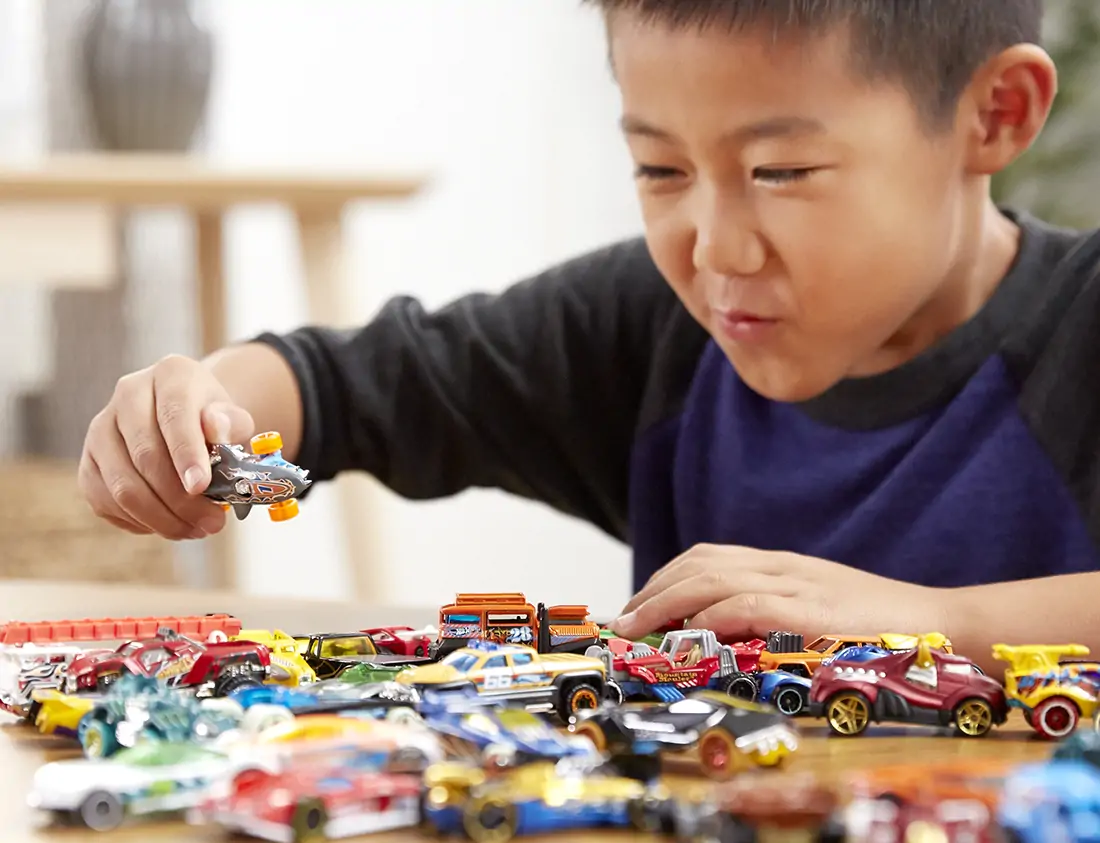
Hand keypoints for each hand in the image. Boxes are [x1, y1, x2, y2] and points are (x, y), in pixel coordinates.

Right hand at [78, 354, 254, 539]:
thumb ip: (230, 423)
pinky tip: (169, 524)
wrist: (188, 420)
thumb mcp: (233, 417)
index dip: (187, 453)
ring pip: (122, 486)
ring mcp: (101, 430)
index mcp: (170, 375)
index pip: (174, 415)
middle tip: (212, 523)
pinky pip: (106, 503)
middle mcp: (127, 395)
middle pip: (145, 456)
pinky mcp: (88, 463)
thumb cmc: (213, 422)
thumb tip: (216, 428)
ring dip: (161, 518)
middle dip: (181, 499)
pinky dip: (139, 522)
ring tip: (195, 529)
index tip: (201, 485)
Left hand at [610, 544, 951, 640]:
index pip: (708, 557)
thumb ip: (775, 615)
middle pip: (700, 563)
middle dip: (652, 589)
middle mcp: (783, 567)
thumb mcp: (819, 611)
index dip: (665, 577)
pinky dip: (712, 617)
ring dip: (665, 602)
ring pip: (713, 579)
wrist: (943, 624)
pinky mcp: (812, 611)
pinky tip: (689, 634)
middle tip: (623, 622)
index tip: (638, 605)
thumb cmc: (882, 627)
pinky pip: (751, 605)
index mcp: (783, 566)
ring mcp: (798, 585)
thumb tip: (723, 638)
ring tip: (637, 628)